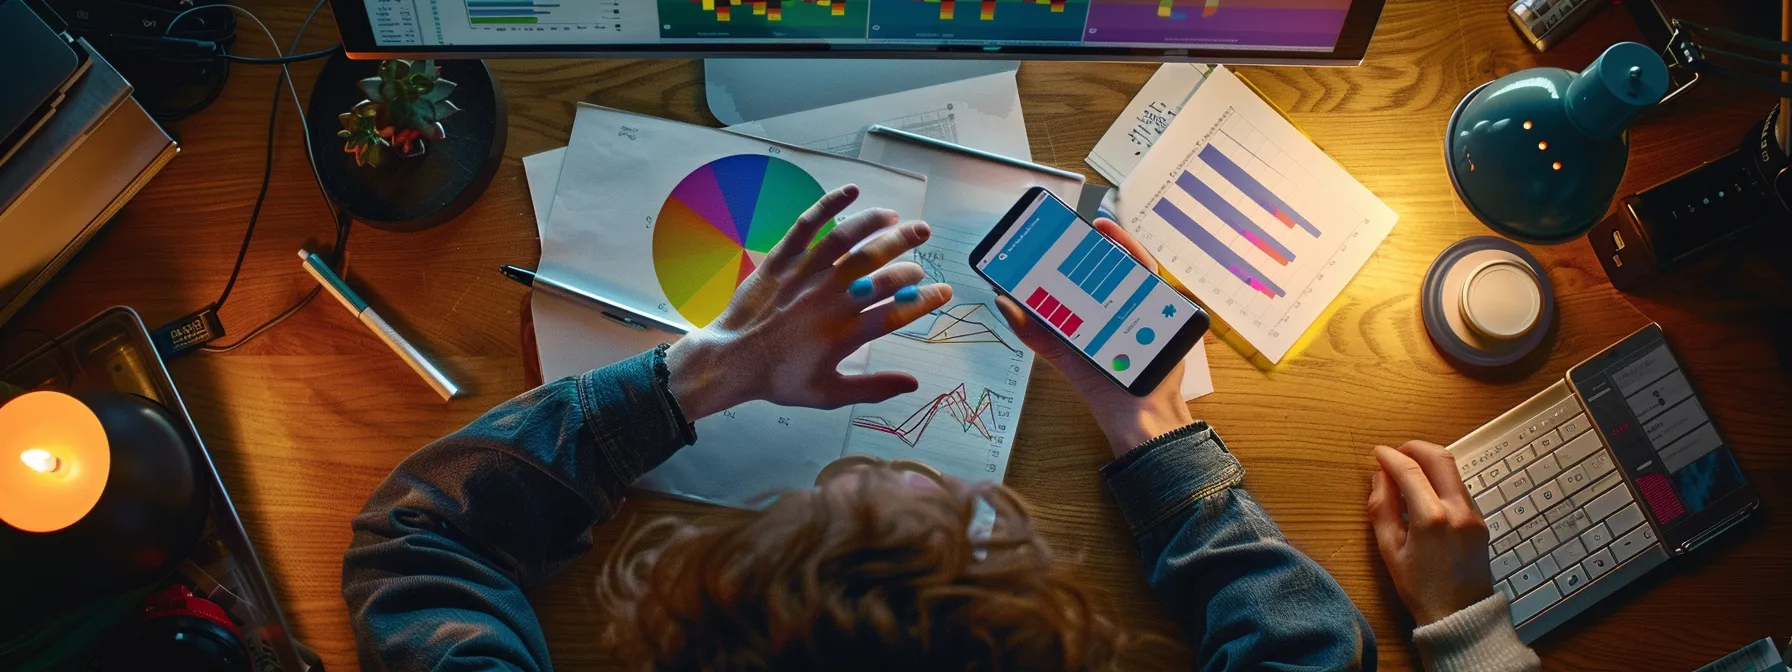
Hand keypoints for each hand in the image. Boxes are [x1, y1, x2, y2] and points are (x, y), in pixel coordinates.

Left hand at [666, 185, 951, 418]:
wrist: (730, 360)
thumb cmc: (778, 379)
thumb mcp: (828, 393)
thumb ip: (873, 388)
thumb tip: (913, 383)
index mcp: (844, 332)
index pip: (897, 311)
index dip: (925, 300)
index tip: (944, 291)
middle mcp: (829, 300)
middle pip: (880, 270)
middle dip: (910, 256)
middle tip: (925, 245)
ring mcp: (805, 276)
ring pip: (849, 241)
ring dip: (879, 226)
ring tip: (900, 220)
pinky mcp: (782, 260)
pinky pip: (807, 226)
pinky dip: (829, 205)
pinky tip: (852, 191)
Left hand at [994, 218, 1191, 457]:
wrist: (1134, 408)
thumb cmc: (1097, 381)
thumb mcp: (1058, 351)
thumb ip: (1031, 330)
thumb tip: (1002, 299)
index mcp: (1091, 308)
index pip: (1079, 272)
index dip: (1066, 250)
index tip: (1048, 232)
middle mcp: (1116, 301)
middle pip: (1104, 263)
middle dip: (1089, 241)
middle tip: (1072, 225)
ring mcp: (1139, 300)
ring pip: (1128, 263)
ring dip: (1114, 241)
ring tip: (1098, 227)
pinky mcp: (1160, 305)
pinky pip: (1149, 274)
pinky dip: (1135, 254)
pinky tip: (1120, 245)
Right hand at [1367, 441, 1494, 626]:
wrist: (1460, 615)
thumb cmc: (1419, 588)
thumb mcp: (1389, 550)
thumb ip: (1381, 508)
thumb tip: (1379, 477)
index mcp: (1431, 518)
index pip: (1409, 470)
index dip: (1390, 456)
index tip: (1377, 453)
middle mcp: (1457, 509)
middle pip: (1440, 458)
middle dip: (1414, 447)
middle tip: (1395, 452)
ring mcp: (1474, 514)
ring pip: (1453, 471)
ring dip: (1428, 462)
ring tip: (1407, 472)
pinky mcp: (1481, 520)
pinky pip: (1459, 488)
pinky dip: (1440, 480)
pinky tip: (1424, 493)